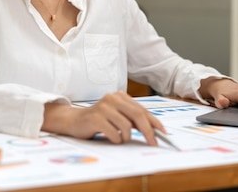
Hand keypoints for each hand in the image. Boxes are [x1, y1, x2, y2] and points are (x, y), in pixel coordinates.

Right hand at [42, 91, 165, 144]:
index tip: (163, 133)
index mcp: (119, 95)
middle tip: (153, 143)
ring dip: (126, 137)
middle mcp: (112, 98)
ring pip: (127, 126)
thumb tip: (153, 129)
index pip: (142, 109)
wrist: (74, 120)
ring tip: (120, 138)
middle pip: (138, 115)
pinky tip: (111, 138)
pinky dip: (116, 139)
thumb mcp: (117, 115)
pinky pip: (114, 133)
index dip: (154, 122)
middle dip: (148, 131)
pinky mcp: (96, 118)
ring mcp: (103, 107)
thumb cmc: (99, 120)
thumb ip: (132, 118)